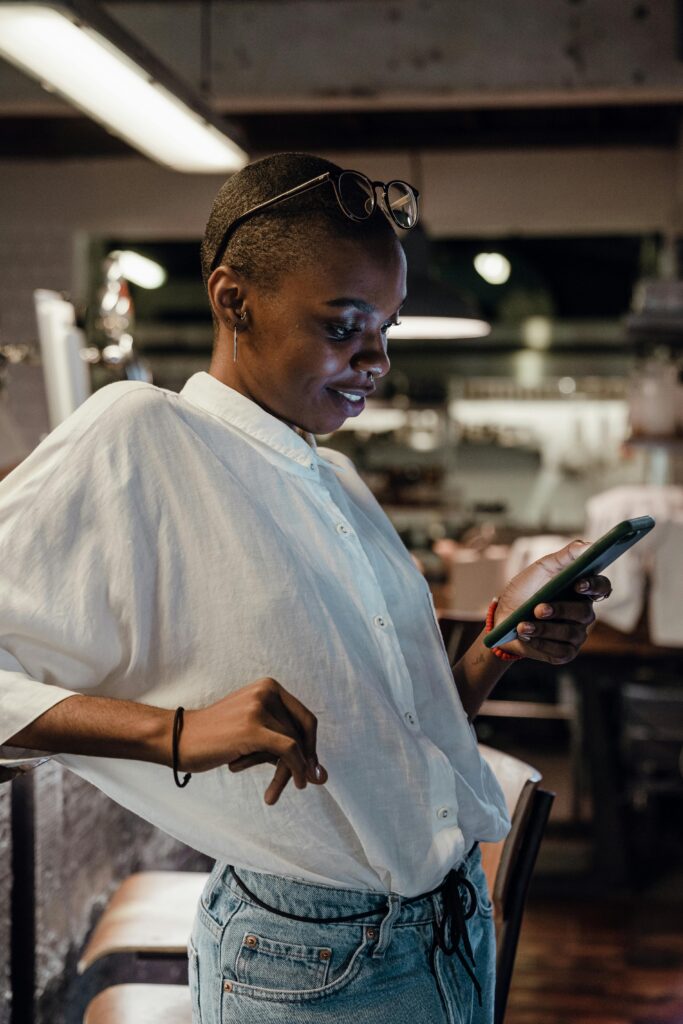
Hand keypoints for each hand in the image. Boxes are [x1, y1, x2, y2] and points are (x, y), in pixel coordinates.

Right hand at [177, 677, 327, 804]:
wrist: (177, 739)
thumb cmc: (215, 741)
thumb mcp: (254, 737)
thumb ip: (284, 747)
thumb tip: (319, 776)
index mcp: (269, 686)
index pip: (305, 719)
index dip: (311, 746)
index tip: (310, 770)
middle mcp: (267, 690)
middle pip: (300, 734)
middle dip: (300, 763)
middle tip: (298, 786)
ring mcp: (260, 706)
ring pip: (294, 745)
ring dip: (287, 773)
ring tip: (272, 793)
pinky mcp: (253, 726)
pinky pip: (288, 750)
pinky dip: (292, 770)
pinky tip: (281, 789)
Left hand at [492, 539, 611, 664]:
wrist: (502, 618)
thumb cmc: (525, 590)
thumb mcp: (541, 569)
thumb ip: (565, 556)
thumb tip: (587, 545)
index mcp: (582, 591)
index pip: (602, 587)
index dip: (595, 586)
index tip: (578, 583)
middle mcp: (583, 613)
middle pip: (585, 613)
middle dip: (560, 610)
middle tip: (539, 608)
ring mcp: (576, 635)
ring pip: (571, 634)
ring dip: (544, 629)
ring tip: (523, 625)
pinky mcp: (564, 653)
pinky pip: (561, 651)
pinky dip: (541, 643)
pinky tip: (526, 636)